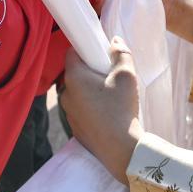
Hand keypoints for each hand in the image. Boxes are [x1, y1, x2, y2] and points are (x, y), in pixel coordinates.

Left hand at [60, 38, 143, 183]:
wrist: (121, 149)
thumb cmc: (121, 109)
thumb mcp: (127, 75)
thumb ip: (121, 53)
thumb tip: (114, 42)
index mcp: (73, 79)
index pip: (72, 52)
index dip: (86, 48)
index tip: (101, 52)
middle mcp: (65, 95)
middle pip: (77, 73)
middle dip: (92, 70)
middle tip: (112, 74)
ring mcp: (68, 113)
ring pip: (80, 92)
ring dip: (93, 89)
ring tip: (113, 96)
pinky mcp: (76, 128)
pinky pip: (82, 109)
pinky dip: (93, 106)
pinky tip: (110, 113)